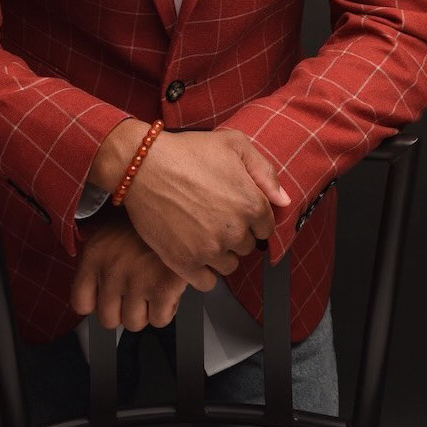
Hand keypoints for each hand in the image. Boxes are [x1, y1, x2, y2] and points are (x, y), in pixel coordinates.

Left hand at [70, 206, 188, 330]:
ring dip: (145, 310)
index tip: (108, 297)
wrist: (177, 201)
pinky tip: (168, 288)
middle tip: (135, 292)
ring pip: (134, 323)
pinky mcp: (163, 288)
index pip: (81, 303)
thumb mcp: (111, 228)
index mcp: (95, 255)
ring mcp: (136, 281)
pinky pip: (159, 320)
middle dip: (123, 309)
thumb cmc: (146, 217)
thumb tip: (94, 285)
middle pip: (108, 319)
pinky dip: (167, 308)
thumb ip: (99, 257)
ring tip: (152, 286)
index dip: (98, 303)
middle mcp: (111, 270)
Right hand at [123, 128, 290, 291]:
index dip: (251, 217)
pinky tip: (194, 251)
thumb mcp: (233, 144)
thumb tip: (284, 200)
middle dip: (235, 233)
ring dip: (220, 253)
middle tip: (213, 215)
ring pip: (229, 265)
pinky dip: (203, 272)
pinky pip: (207, 282)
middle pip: (246, 246)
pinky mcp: (185, 263)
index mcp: (251, 203)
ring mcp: (209, 250)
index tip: (234, 209)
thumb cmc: (186, 151)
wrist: (142, 165)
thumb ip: (264, 171)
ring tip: (201, 230)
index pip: (266, 227)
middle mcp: (234, 231)